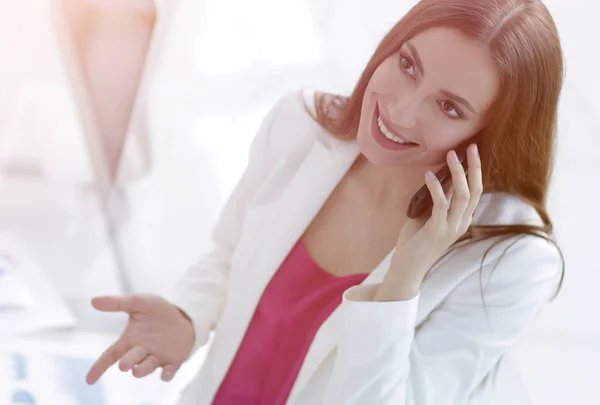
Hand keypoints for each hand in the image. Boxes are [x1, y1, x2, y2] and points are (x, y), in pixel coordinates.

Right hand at [85, 294, 194, 383]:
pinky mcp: (173, 361)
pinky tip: (166, 371)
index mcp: (130, 340)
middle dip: (127, 363)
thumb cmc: (157, 311)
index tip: (89, 380)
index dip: (99, 367)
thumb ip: (118, 303)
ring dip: (142, 370)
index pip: (111, 355)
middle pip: (130, 361)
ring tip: (136, 370)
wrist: (184, 315)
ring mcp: (156, 358)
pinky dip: (166, 374)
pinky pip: (168, 372)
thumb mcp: (139, 302)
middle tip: (124, 365)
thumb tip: (93, 300)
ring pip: (146, 368)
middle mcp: (141, 352)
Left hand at [375, 145, 482, 300]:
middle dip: (474, 167)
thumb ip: (436, 200)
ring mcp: (451, 228)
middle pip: (475, 191)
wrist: (407, 269)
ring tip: (451, 155)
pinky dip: (436, 188)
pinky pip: (441, 205)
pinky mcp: (436, 231)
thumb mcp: (427, 216)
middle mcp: (461, 223)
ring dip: (457, 173)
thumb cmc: (415, 242)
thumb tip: (437, 177)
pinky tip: (429, 175)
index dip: (476, 171)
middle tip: (470, 147)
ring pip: (462, 196)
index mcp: (462, 219)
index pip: (475, 192)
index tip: (472, 152)